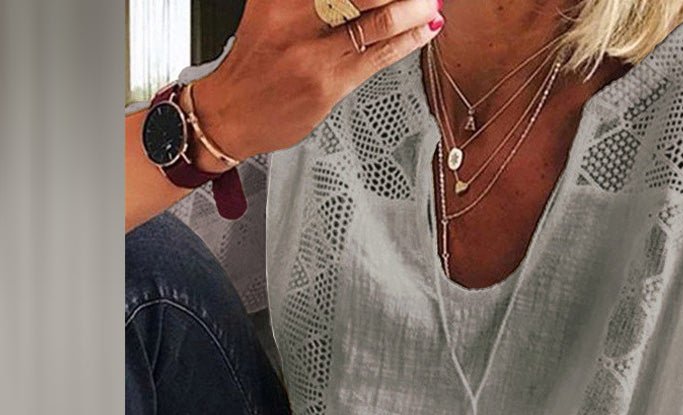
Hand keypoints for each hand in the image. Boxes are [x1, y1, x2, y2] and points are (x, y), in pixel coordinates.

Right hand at [191, 0, 443, 162]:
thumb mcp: (269, 8)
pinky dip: (407, 41)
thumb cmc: (255, 62)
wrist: (232, 114)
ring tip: (430, 2)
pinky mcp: (329, 84)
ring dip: (412, 9)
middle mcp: (294, 15)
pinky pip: (378, 57)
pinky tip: (424, 29)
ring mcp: (314, 52)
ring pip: (376, 21)